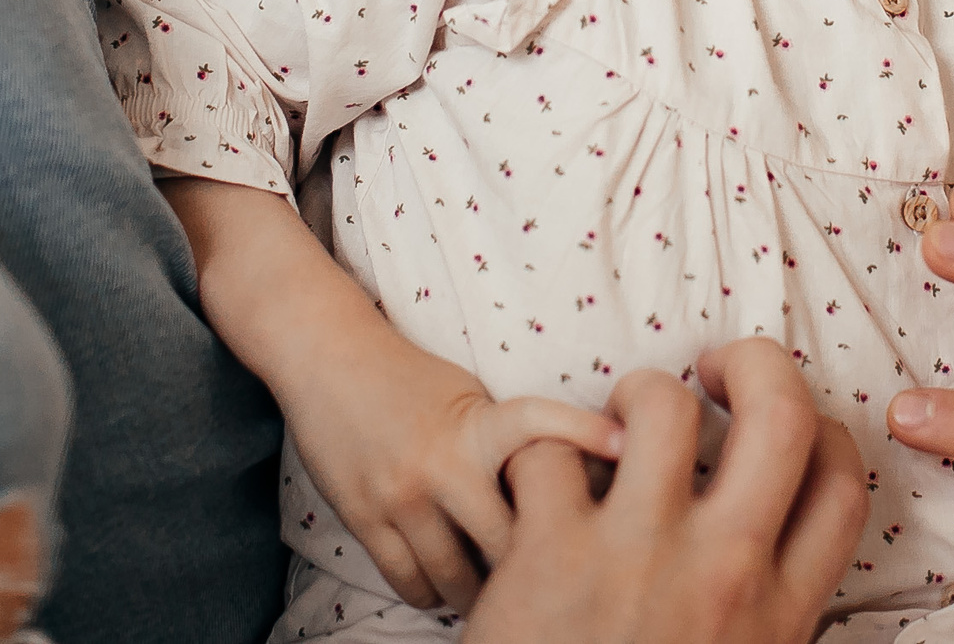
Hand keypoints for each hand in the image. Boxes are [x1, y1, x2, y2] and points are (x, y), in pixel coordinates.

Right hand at [285, 341, 624, 611]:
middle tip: (552, 580)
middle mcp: (443, 463)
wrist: (329, 360)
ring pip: (458, 578)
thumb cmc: (414, 379)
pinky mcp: (365, 521)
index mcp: (479, 424)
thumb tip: (582, 479)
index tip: (624, 450)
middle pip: (507, 542)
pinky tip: (448, 587)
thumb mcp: (475, 396)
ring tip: (501, 595)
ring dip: (483, 594)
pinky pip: (412, 584)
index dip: (583, 435)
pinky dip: (435, 594)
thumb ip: (516, 440)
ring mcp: (401, 497)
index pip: (537, 426)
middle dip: (534, 569)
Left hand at [464, 338, 870, 643]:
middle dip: (754, 361)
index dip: (824, 428)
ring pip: (663, 404)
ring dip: (642, 392)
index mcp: (778, 613)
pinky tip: (540, 481)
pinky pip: (549, 447)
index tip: (787, 428)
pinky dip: (540, 448)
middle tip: (716, 371)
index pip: (841, 481)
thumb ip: (770, 621)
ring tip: (622, 423)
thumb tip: (783, 569)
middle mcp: (723, 572)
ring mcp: (635, 555)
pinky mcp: (547, 552)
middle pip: (780, 411)